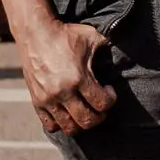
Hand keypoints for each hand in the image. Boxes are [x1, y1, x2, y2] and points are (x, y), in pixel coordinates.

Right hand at [19, 16, 115, 136]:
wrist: (34, 32)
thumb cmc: (66, 34)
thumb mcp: (92, 36)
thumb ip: (108, 45)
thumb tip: (124, 49)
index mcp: (78, 78)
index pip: (102, 104)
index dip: (111, 100)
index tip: (109, 90)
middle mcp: (62, 92)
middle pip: (87, 121)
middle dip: (99, 116)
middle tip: (100, 106)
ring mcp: (48, 99)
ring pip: (69, 128)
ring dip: (81, 123)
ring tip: (84, 111)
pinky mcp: (36, 101)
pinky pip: (50, 125)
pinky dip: (61, 124)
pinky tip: (67, 113)